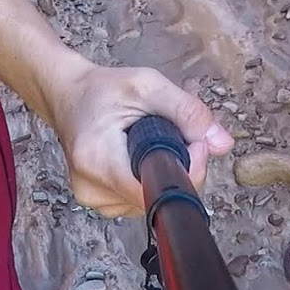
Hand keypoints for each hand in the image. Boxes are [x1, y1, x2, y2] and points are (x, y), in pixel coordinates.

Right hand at [49, 64, 233, 216]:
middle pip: (157, 197)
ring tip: (149, 141)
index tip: (192, 141)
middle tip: (172, 132)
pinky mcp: (98, 204)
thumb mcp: (147, 85)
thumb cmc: (103, 89)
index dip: (186, 170)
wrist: (66, 96)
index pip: (156, 190)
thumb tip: (222, 144)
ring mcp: (93, 201)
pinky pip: (139, 200)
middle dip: (178, 167)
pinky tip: (139, 156)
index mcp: (98, 160)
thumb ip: (187, 111)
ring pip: (151, 201)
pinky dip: (148, 179)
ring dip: (163, 174)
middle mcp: (91, 189)